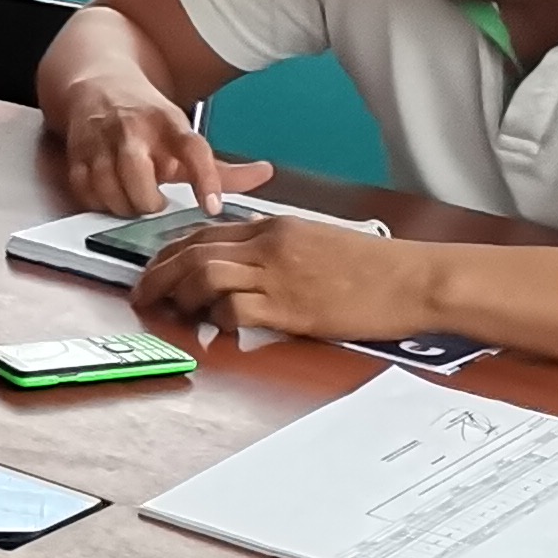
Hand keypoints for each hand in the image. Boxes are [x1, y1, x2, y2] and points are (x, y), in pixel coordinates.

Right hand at [53, 75, 273, 218]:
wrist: (99, 83)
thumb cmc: (148, 120)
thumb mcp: (184, 136)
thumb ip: (222, 167)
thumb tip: (266, 174)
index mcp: (169, 124)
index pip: (193, 150)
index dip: (205, 180)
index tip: (212, 207)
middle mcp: (134, 128)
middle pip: (139, 178)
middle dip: (149, 202)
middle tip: (156, 204)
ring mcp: (101, 139)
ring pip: (109, 190)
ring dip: (123, 206)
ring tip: (132, 201)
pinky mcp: (76, 151)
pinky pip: (85, 191)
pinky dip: (98, 201)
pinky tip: (109, 195)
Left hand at [137, 216, 439, 343]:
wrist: (414, 279)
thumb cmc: (375, 267)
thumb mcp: (318, 242)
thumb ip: (279, 249)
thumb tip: (246, 266)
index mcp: (275, 227)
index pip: (205, 232)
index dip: (170, 251)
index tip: (155, 268)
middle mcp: (269, 246)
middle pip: (193, 251)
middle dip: (158, 274)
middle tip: (143, 295)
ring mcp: (278, 276)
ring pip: (204, 274)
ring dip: (180, 296)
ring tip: (175, 313)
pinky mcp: (291, 308)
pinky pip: (235, 309)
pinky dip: (217, 320)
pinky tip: (218, 330)